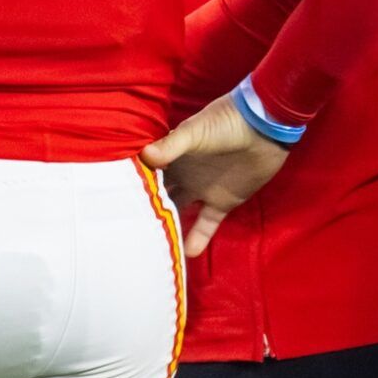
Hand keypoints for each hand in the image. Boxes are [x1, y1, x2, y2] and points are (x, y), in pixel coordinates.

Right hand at [141, 95, 289, 258]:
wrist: (264, 128)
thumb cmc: (225, 123)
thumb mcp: (196, 132)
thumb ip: (172, 145)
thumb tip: (144, 156)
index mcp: (172, 155)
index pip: (147, 173)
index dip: (132, 185)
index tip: (113, 201)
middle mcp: (182, 175)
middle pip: (159, 195)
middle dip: (145, 209)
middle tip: (126, 229)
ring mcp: (202, 190)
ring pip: (179, 212)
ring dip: (168, 227)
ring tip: (152, 246)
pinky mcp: (222, 203)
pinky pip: (205, 224)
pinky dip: (197, 239)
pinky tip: (186, 254)